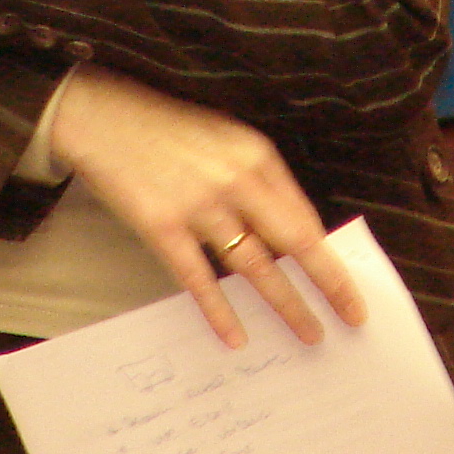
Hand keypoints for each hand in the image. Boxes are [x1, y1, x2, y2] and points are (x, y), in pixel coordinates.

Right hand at [49, 64, 366, 348]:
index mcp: (255, 152)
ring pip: (255, 266)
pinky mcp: (162, 226)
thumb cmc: (165, 127)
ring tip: (310, 333)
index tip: (347, 284)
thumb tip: (286, 232)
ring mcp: (198, 205)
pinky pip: (198, 279)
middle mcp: (235, 179)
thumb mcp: (223, 137)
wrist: (100, 116)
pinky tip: (236, 337)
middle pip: (293, 242)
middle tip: (352, 318)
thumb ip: (255, 178)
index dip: (328, 255)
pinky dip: (219, 312)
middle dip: (327, 284)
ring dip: (286, 304)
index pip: (302, 215)